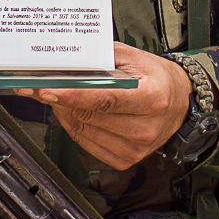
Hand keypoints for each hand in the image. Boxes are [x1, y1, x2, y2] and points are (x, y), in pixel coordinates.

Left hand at [21, 43, 190, 169]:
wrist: (179, 104)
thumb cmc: (155, 77)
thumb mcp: (133, 57)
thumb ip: (101, 57)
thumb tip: (65, 61)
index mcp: (152, 98)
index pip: (106, 99)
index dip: (74, 96)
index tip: (48, 89)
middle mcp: (145, 128)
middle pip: (91, 115)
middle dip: (60, 100)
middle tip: (39, 85)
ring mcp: (135, 149)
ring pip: (83, 130)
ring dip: (64, 112)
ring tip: (57, 95)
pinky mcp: (125, 160)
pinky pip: (86, 143)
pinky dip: (73, 125)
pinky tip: (72, 111)